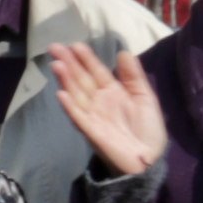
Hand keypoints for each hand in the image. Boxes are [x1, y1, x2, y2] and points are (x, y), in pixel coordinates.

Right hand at [47, 42, 167, 176]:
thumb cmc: (148, 128)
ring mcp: (92, 115)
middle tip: (54, 47)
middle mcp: (98, 100)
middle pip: (81, 79)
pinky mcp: (90, 130)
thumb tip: (123, 52)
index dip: (86, 58)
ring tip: (57, 65)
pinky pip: (78, 117)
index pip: (96, 71)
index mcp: (112, 91)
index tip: (75, 44)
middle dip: (68, 63)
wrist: (148, 157)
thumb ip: (134, 76)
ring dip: (66, 80)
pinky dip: (69, 106)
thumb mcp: (145, 97)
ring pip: (76, 94)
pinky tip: (61, 94)